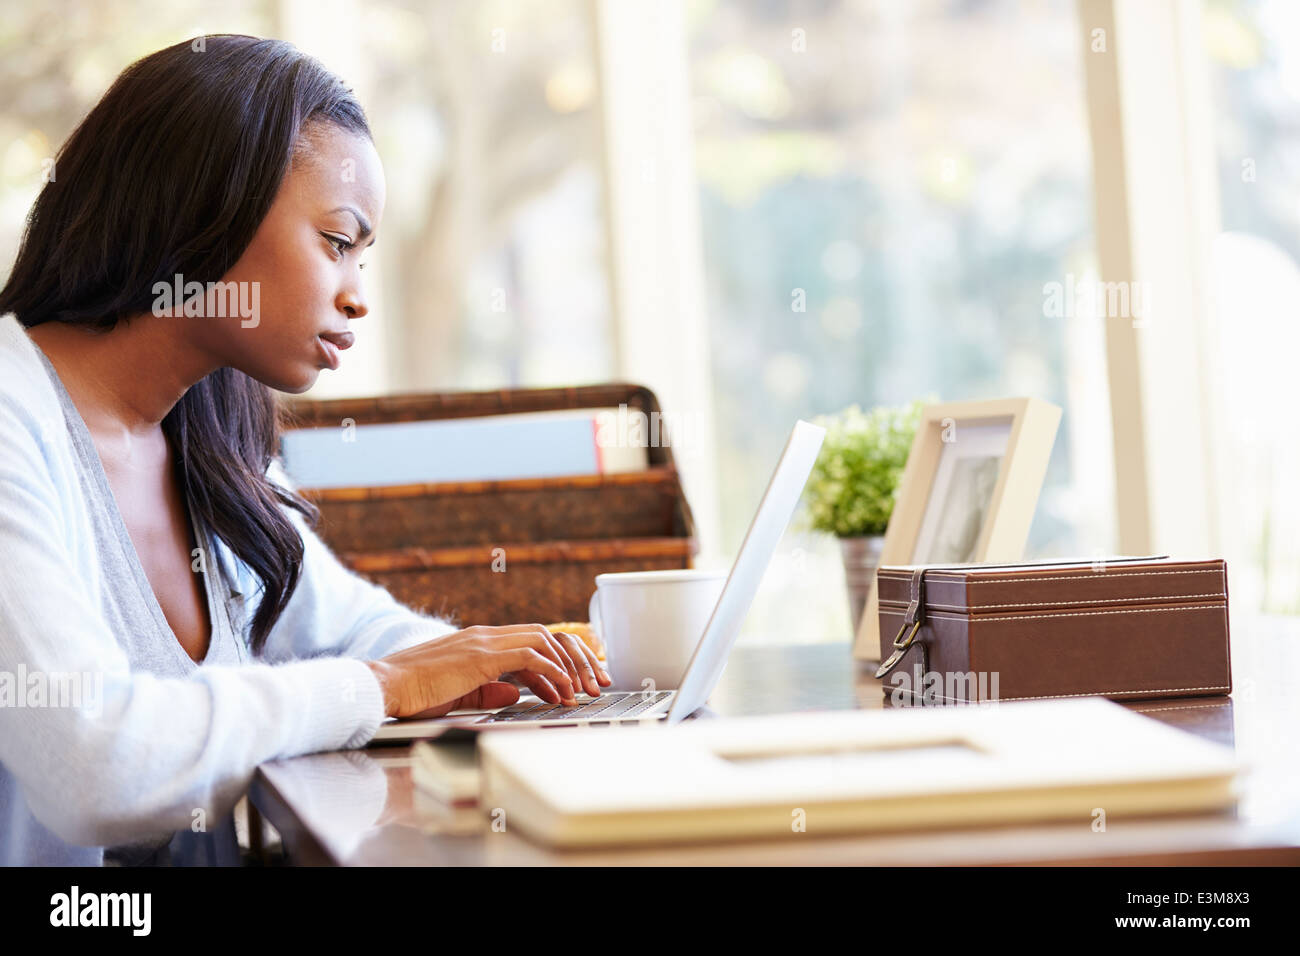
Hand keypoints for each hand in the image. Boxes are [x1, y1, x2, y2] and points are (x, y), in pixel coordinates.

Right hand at [364, 624, 611, 718]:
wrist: (385, 686)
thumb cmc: (414, 693)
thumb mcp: (460, 693)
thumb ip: (489, 690)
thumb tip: (517, 694)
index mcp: (480, 642)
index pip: (531, 642)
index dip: (558, 662)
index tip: (573, 686)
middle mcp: (486, 635)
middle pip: (546, 635)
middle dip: (575, 659)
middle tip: (592, 684)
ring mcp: (483, 642)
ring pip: (543, 640)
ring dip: (568, 665)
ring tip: (581, 691)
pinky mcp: (481, 655)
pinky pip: (529, 656)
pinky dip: (552, 671)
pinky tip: (562, 689)